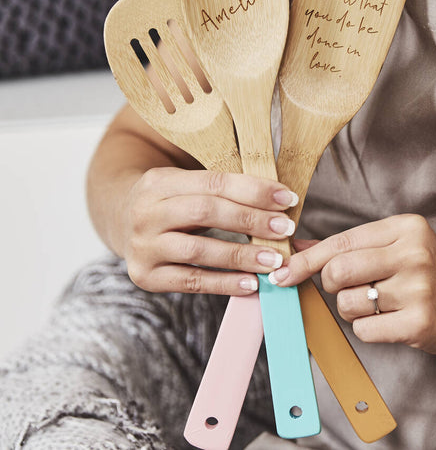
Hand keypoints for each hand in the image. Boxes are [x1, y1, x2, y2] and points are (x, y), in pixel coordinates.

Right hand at [121, 167, 297, 295]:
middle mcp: (146, 211)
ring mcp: (142, 246)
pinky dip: (223, 283)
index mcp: (159, 180)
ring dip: (241, 256)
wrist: (120, 222)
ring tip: (274, 261)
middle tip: (285, 230)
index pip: (214, 182)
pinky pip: (190, 281)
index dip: (254, 191)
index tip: (287, 200)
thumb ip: (222, 191)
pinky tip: (251, 283)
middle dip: (251, 220)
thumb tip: (279, 204)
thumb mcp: (185, 185)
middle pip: (205, 212)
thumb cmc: (170, 203)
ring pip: (197, 250)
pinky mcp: (145, 276)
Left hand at [272, 214, 435, 356]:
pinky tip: (388, 320)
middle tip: (346, 287)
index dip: (306, 259)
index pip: (340, 241)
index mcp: (403, 228)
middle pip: (338, 271)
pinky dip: (365, 328)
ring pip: (347, 303)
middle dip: (331, 285)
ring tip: (374, 304)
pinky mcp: (419, 323)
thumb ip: (346, 245)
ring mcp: (418, 289)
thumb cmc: (424, 273)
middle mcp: (412, 254)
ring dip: (350, 309)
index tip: (282, 272)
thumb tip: (297, 248)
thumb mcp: (392, 246)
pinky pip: (363, 329)